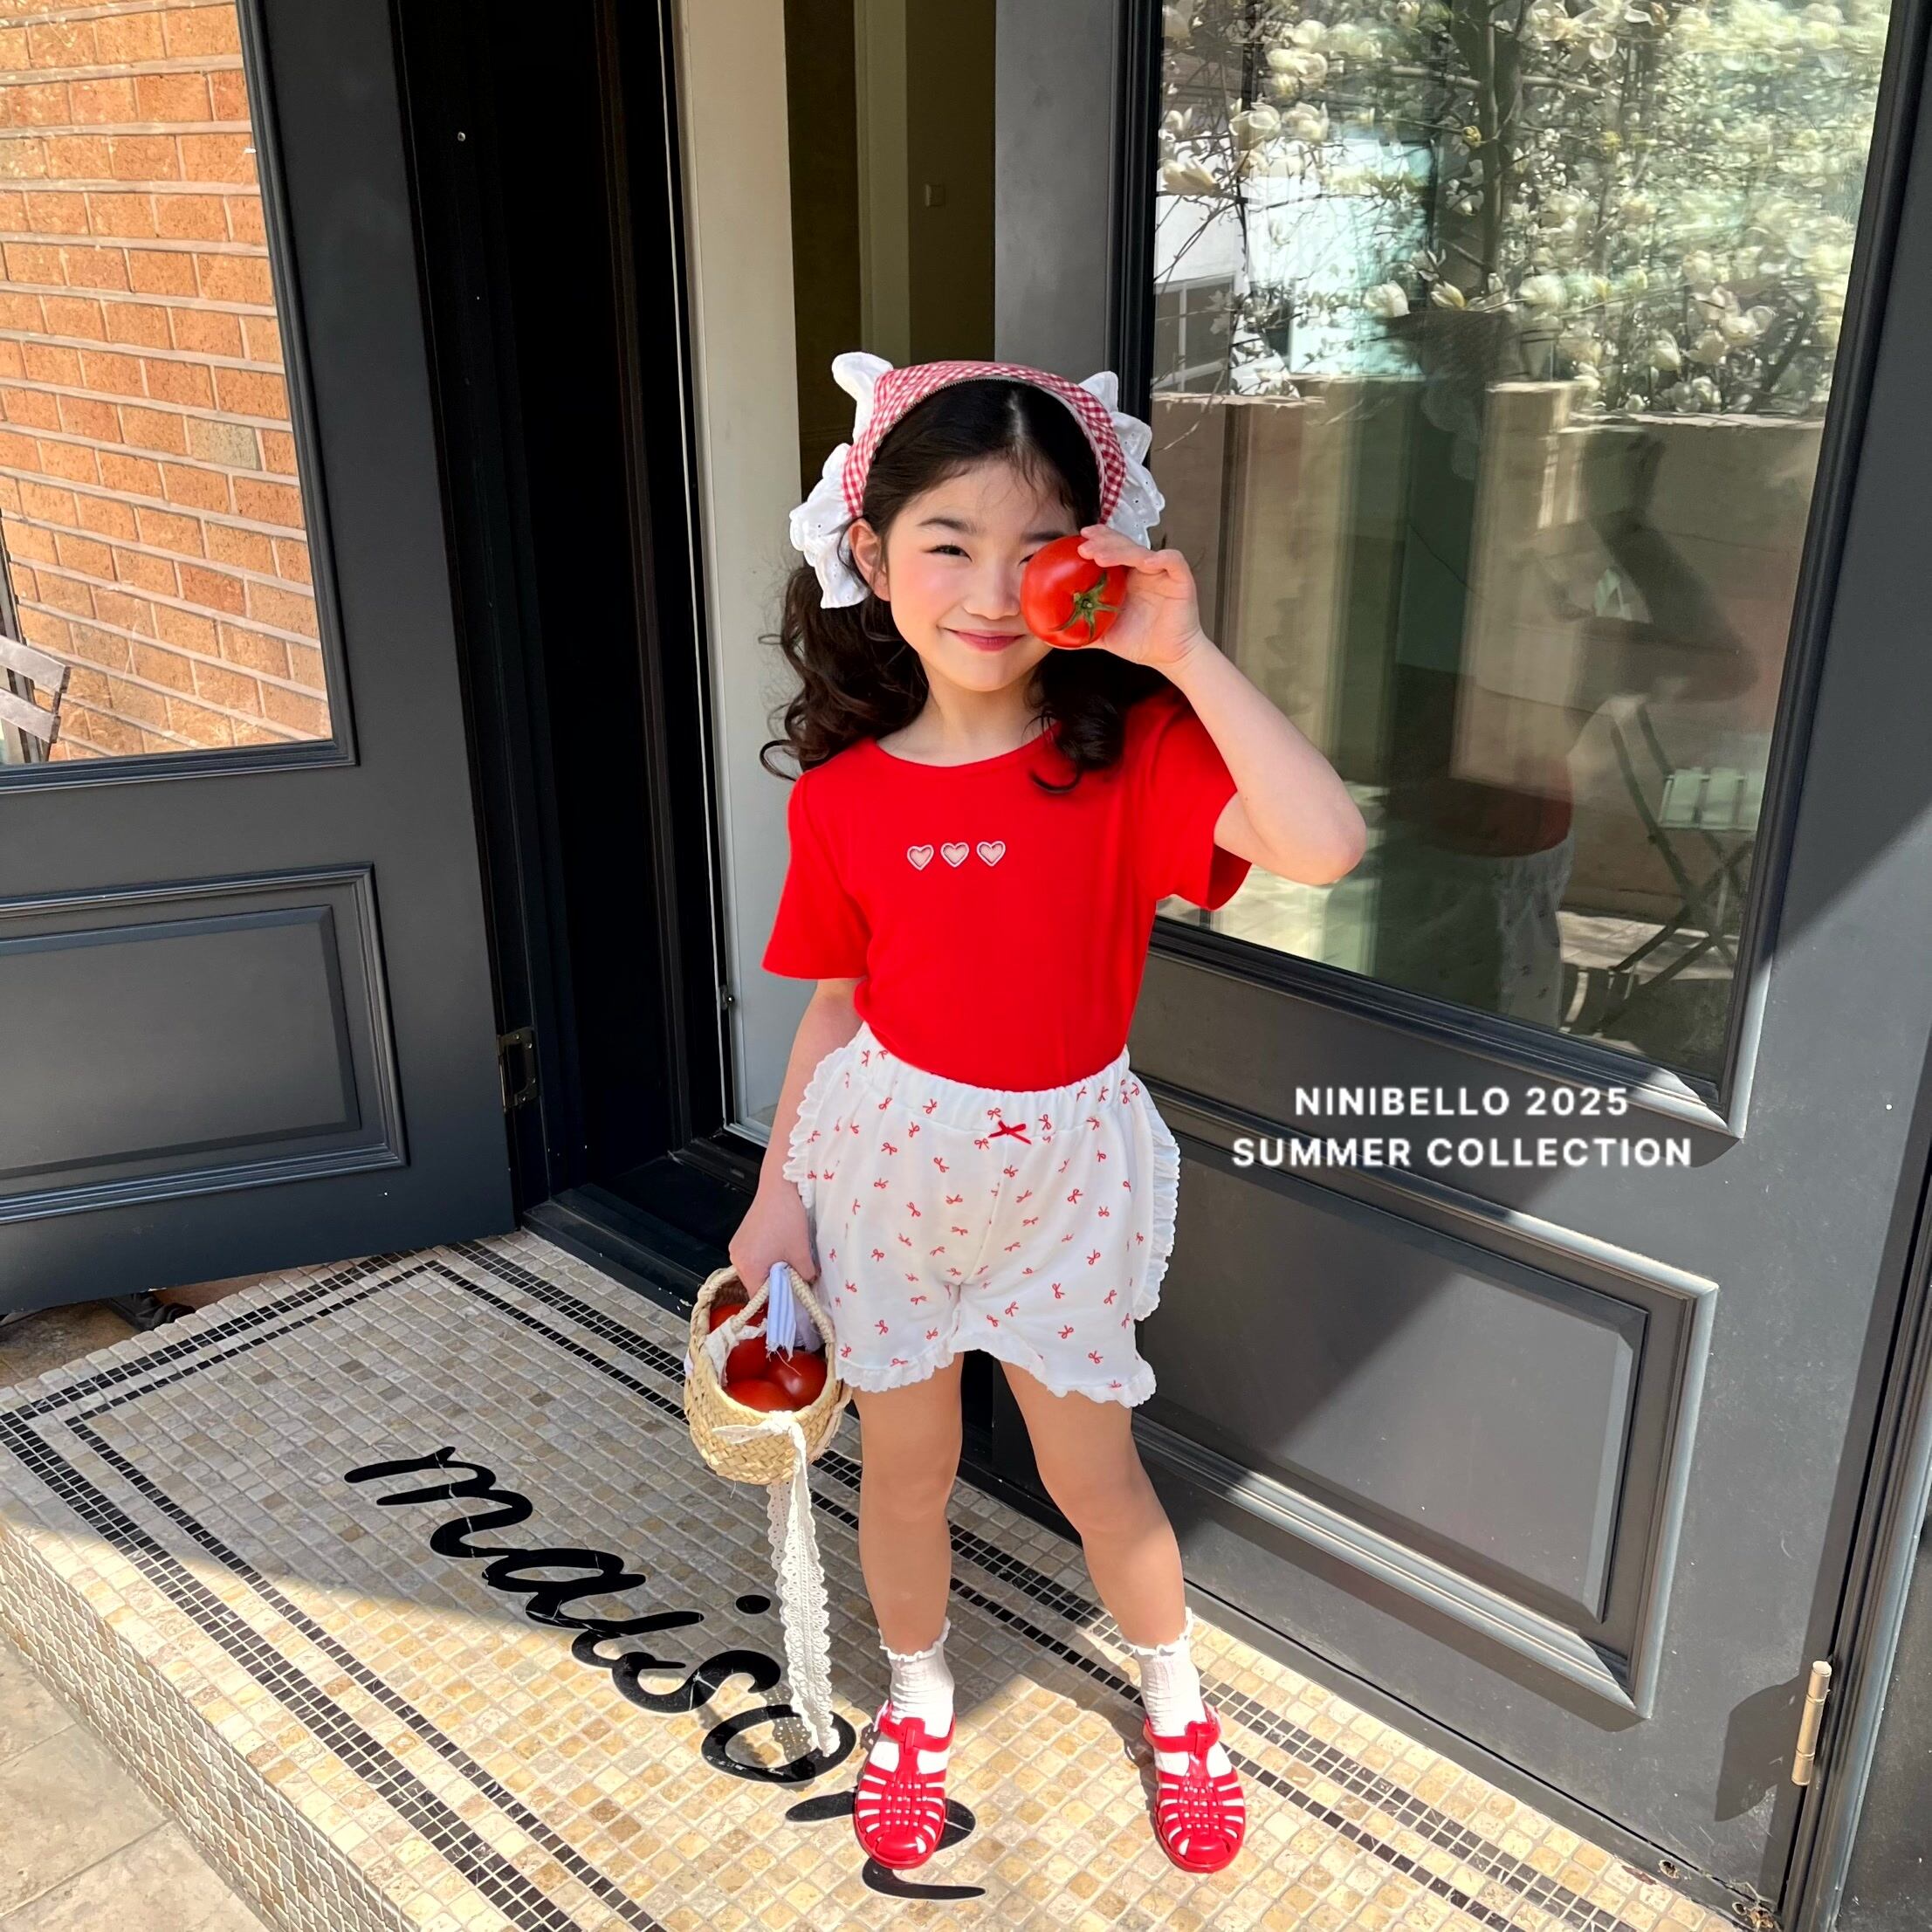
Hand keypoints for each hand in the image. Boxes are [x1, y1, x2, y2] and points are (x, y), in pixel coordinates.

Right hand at [729, 1176, 819, 1296]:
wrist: (780, 1185)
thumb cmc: (788, 1217)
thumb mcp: (801, 1253)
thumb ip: (805, 1276)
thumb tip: (808, 1285)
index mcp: (748, 1267)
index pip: (759, 1298)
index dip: (777, 1301)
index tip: (792, 1300)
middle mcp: (737, 1258)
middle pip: (755, 1285)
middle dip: (776, 1284)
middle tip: (795, 1278)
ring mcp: (737, 1246)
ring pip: (755, 1270)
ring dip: (772, 1270)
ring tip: (789, 1259)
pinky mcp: (742, 1236)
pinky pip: (753, 1257)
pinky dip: (766, 1258)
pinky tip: (781, 1248)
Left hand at [1073, 525, 1211, 672]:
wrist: (1170, 658)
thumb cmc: (1141, 643)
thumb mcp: (1105, 636)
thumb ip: (1081, 631)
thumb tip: (1051, 636)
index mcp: (1126, 578)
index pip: (1111, 550)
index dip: (1098, 540)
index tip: (1079, 539)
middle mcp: (1143, 571)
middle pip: (1124, 545)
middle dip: (1103, 542)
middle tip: (1083, 547)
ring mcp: (1161, 573)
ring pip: (1142, 551)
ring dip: (1121, 550)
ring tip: (1100, 557)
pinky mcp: (1181, 580)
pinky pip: (1173, 561)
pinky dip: (1161, 558)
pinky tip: (1146, 563)